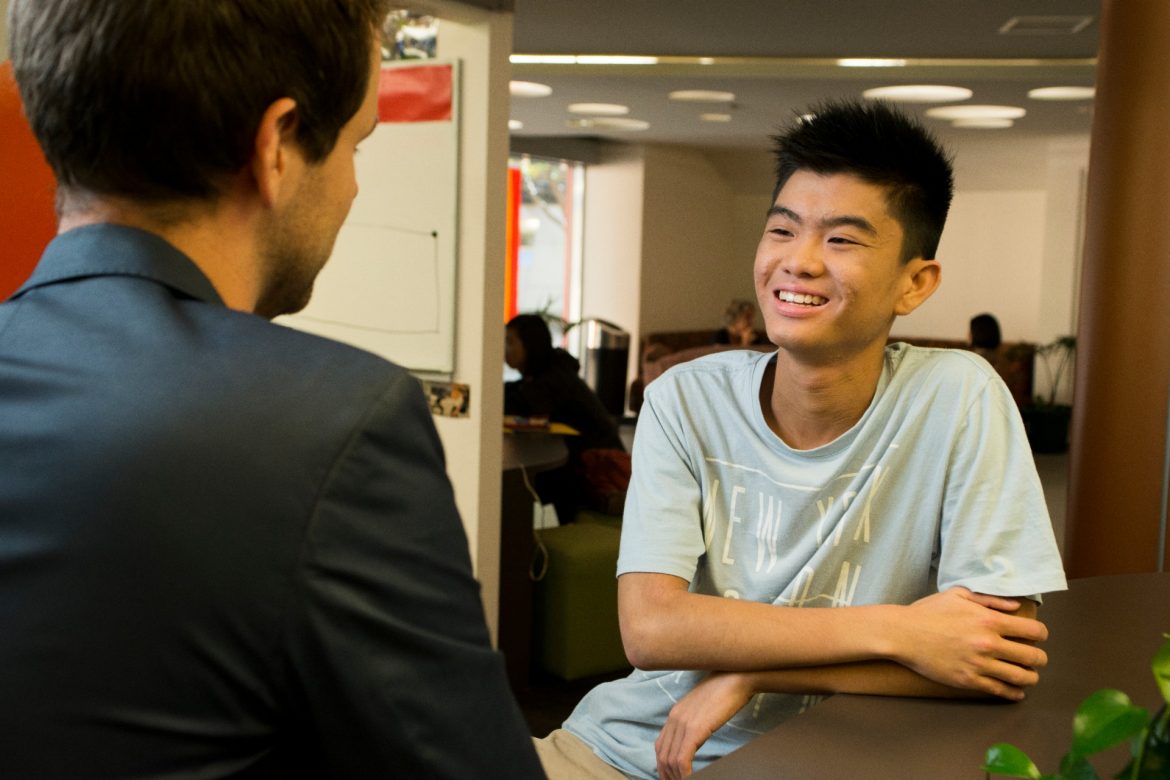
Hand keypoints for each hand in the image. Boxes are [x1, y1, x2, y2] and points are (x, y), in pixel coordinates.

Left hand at [655, 672, 753, 779]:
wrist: (735, 676)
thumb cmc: (724, 692)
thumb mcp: (702, 708)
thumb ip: (693, 722)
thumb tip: (694, 740)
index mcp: (675, 714)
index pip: (660, 746)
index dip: (663, 766)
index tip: (670, 777)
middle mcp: (674, 719)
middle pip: (662, 756)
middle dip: (667, 775)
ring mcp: (683, 723)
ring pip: (670, 760)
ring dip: (677, 777)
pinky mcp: (695, 729)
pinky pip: (682, 759)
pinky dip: (685, 774)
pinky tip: (691, 779)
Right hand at [893, 587, 1047, 699]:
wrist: (902, 634)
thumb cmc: (928, 611)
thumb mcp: (959, 595)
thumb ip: (990, 600)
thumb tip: (1017, 607)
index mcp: (989, 621)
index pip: (1033, 631)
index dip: (1040, 634)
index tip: (1037, 636)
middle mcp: (989, 644)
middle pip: (1033, 657)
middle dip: (1039, 658)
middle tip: (1036, 658)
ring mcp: (979, 664)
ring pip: (1021, 677)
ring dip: (1031, 677)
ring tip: (1029, 675)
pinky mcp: (968, 680)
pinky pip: (999, 690)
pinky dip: (1013, 692)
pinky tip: (1016, 691)